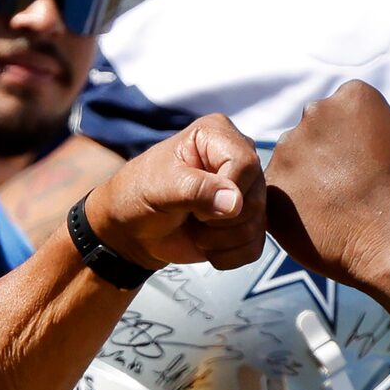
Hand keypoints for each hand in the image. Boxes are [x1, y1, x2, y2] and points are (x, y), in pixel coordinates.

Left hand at [85, 115, 266, 271]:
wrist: (132, 230)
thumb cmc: (138, 195)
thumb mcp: (159, 186)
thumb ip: (196, 189)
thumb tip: (235, 203)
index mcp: (218, 134)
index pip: (244, 164)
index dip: (223, 191)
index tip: (189, 200)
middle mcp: (240, 158)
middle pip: (255, 199)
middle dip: (218, 221)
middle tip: (190, 216)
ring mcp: (247, 191)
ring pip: (257, 227)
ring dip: (219, 240)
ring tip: (194, 228)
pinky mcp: (249, 222)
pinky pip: (255, 247)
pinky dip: (226, 255)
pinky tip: (205, 245)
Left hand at [263, 82, 389, 286]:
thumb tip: (382, 132)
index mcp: (353, 97)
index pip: (345, 108)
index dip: (357, 138)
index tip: (367, 162)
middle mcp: (315, 113)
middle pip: (314, 129)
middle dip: (326, 152)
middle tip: (349, 186)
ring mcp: (288, 148)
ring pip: (292, 159)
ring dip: (306, 177)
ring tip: (335, 208)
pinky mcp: (273, 184)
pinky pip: (278, 191)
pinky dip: (293, 206)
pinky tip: (318, 223)